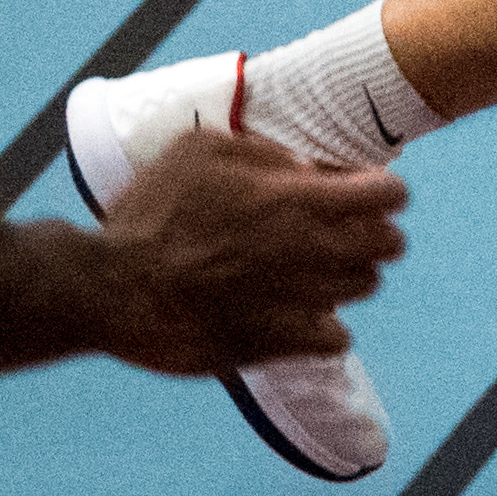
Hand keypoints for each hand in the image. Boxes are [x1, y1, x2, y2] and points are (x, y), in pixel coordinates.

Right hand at [91, 126, 405, 376]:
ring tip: (318, 272)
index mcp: (294, 199)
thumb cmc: (149, 214)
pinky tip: (301, 316)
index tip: (368, 194)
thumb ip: (262, 153)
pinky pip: (335, 339)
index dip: (386, 192)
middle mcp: (307, 249)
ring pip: (365, 288)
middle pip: (388, 244)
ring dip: (351, 276)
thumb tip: (305, 169)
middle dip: (377, 234)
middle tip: (349, 234)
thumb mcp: (198, 151)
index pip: (388, 194)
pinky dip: (327, 328)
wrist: (108, 288)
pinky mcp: (275, 344)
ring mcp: (295, 299)